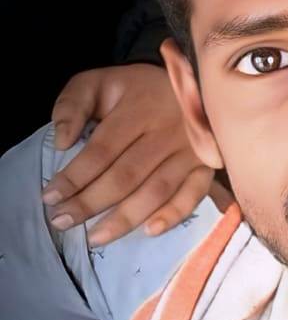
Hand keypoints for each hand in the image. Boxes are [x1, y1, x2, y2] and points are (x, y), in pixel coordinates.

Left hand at [43, 64, 213, 244]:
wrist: (190, 82)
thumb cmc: (136, 89)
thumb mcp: (98, 82)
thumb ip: (72, 105)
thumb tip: (62, 142)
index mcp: (138, 109)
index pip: (102, 150)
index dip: (75, 176)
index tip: (50, 197)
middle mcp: (166, 132)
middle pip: (126, 175)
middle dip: (91, 202)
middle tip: (62, 221)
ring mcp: (190, 152)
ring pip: (156, 190)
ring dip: (125, 218)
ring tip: (95, 237)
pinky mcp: (206, 166)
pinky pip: (193, 194)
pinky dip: (174, 214)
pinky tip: (150, 230)